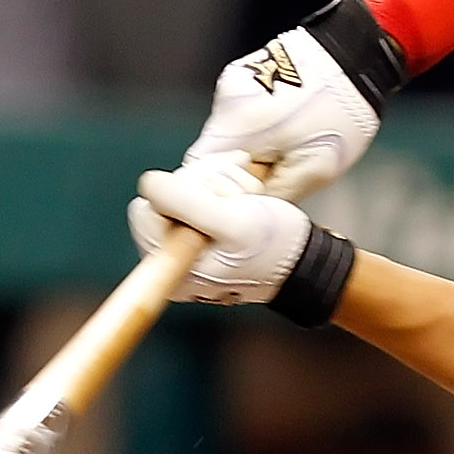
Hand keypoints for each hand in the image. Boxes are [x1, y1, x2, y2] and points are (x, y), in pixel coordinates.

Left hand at [129, 158, 310, 304]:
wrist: (307, 260)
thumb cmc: (276, 248)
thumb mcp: (235, 223)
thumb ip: (187, 202)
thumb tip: (148, 184)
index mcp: (173, 270)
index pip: (146, 210)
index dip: (184, 194)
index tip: (221, 203)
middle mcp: (173, 262)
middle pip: (162, 198)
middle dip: (203, 187)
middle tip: (239, 199)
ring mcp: (186, 247)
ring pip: (180, 190)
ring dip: (217, 183)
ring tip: (247, 198)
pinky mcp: (200, 232)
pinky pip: (195, 194)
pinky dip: (220, 186)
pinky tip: (244, 195)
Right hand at [186, 24, 380, 200]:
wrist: (356, 54)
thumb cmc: (342, 112)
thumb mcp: (315, 168)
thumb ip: (273, 193)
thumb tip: (246, 211)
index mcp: (240, 125)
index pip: (200, 170)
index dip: (218, 192)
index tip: (245, 197)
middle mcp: (228, 100)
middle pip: (214, 152)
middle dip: (237, 171)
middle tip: (273, 174)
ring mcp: (234, 83)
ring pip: (229, 134)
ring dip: (250, 149)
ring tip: (288, 143)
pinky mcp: (244, 73)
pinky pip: (241, 114)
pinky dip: (257, 128)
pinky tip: (287, 124)